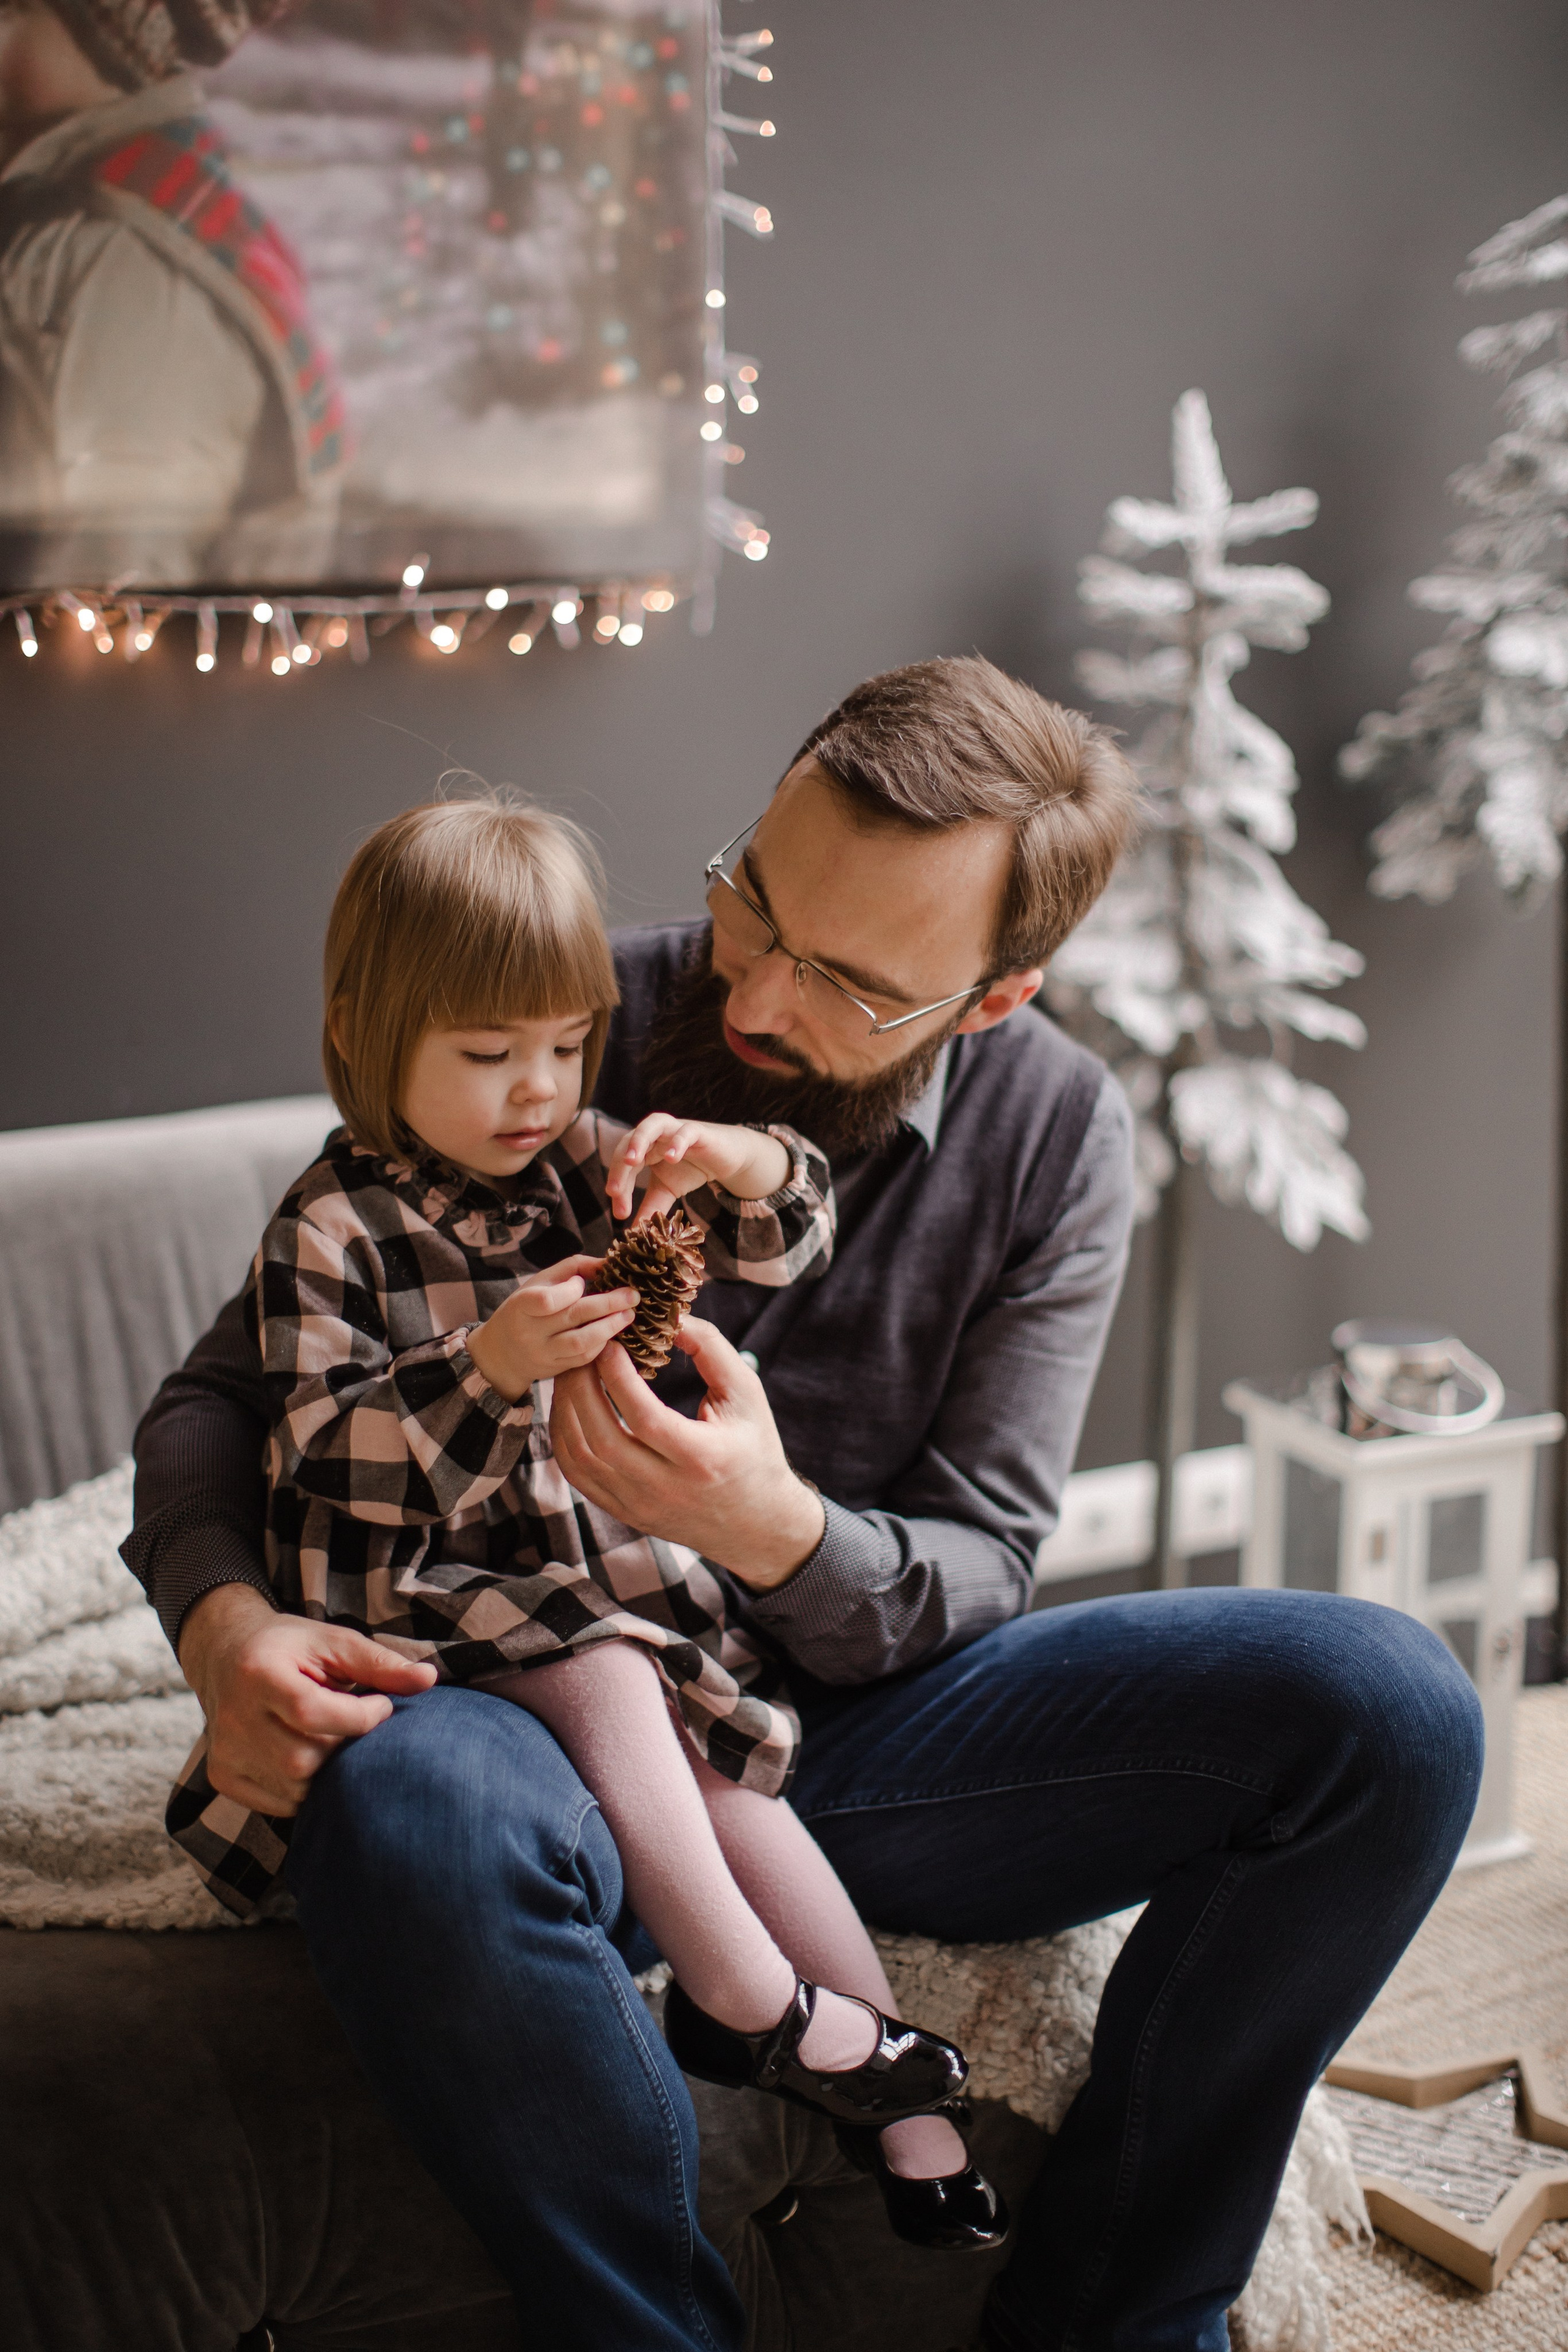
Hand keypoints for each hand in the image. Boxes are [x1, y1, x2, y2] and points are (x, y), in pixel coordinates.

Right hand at [177, 1584, 437, 1815]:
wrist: (225, 1653)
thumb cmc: (291, 1647)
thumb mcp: (334, 1641)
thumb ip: (380, 1663)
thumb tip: (430, 1679)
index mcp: (258, 1673)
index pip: (313, 1713)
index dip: (360, 1716)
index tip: (382, 1705)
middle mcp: (232, 1716)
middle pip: (304, 1758)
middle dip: (344, 1746)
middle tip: (354, 1725)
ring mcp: (224, 1751)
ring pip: (295, 1787)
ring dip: (328, 1769)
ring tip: (330, 1737)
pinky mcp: (222, 1776)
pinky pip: (279, 1804)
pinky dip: (305, 1786)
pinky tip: (309, 1754)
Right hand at [467, 1253, 637, 1402]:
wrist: (502, 1352)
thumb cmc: (526, 1308)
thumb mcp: (540, 1282)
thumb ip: (573, 1268)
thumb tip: (608, 1262)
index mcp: (521, 1306)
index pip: (547, 1299)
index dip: (571, 1289)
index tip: (582, 1283)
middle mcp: (530, 1332)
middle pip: (573, 1317)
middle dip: (608, 1304)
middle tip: (633, 1296)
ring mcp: (543, 1353)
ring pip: (581, 1342)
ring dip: (610, 1327)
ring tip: (629, 1314)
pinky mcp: (555, 1369)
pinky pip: (584, 1358)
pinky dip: (602, 1343)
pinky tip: (613, 1331)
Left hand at [550, 1316, 825, 1588]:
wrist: (755, 1522)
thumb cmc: (754, 1448)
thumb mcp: (746, 1394)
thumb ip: (711, 1349)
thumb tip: (670, 1316)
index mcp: (701, 1458)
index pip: (645, 1417)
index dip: (619, 1377)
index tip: (611, 1344)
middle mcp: (665, 1488)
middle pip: (602, 1439)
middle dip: (582, 1388)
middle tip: (582, 1352)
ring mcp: (638, 1505)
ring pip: (580, 1459)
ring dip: (567, 1411)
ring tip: (572, 1374)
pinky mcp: (623, 1512)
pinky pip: (577, 1476)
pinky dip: (564, 1438)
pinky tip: (570, 1407)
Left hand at [606, 1115, 789, 1222]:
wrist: (725, 1158)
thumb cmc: (690, 1168)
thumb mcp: (666, 1191)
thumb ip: (650, 1207)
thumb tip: (634, 1232)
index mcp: (643, 1148)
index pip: (623, 1164)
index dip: (619, 1186)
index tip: (619, 1214)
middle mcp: (654, 1134)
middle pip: (629, 1143)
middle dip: (619, 1167)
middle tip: (613, 1191)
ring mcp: (674, 1129)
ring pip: (651, 1125)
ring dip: (638, 1141)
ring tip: (631, 1161)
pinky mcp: (698, 1131)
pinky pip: (685, 1132)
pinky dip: (677, 1142)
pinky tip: (671, 1158)